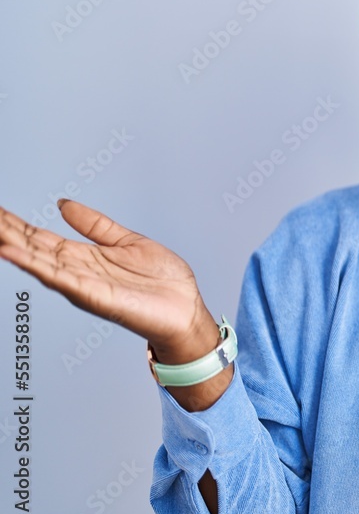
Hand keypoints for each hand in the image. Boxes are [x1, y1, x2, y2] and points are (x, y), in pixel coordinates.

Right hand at [0, 199, 217, 360]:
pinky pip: (61, 279)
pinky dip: (36, 266)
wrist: (186, 309)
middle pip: (34, 248)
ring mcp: (84, 284)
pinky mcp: (96, 295)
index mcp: (85, 257)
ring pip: (40, 262)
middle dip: (8, 233)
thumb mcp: (127, 241)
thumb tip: (64, 204)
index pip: (41, 238)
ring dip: (14, 247)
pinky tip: (14, 254)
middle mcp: (79, 271)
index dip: (17, 224)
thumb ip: (94, 224)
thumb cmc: (163, 282)